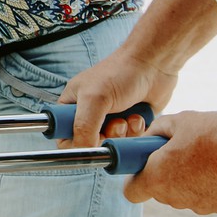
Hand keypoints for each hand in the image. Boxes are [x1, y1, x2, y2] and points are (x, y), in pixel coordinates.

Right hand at [58, 44, 177, 145]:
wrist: (153, 65)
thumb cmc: (119, 73)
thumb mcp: (94, 99)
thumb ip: (83, 127)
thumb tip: (83, 152)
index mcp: (71, 105)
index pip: (62, 134)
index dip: (73, 143)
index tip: (89, 142)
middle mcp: (89, 114)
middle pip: (89, 143)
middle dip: (104, 138)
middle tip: (114, 124)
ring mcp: (110, 119)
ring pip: (111, 144)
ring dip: (122, 134)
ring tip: (128, 118)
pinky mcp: (130, 123)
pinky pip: (129, 141)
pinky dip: (135, 131)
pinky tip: (138, 116)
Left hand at [125, 110, 216, 213]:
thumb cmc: (216, 134)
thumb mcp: (180, 121)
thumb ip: (157, 130)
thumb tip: (149, 136)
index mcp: (158, 179)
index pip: (131, 192)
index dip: (135, 177)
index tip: (145, 162)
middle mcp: (176, 199)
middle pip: (159, 190)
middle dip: (164, 172)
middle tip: (179, 150)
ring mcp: (200, 206)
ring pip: (183, 193)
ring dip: (187, 178)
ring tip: (205, 154)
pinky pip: (206, 195)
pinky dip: (209, 183)